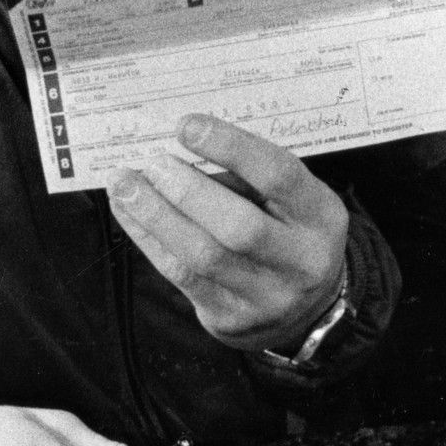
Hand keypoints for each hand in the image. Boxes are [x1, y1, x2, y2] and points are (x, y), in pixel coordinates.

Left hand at [109, 113, 348, 352]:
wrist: (307, 308)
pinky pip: (182, 277)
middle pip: (239, 227)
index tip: (187, 126)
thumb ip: (250, 176)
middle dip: (188, 192)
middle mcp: (301, 261)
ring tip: (125, 186)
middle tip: (153, 164)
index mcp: (320, 216)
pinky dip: (149, 240)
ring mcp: (267, 297)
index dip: (231, 148)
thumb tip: (182, 144)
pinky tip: (128, 214)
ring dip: (156, 216)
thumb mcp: (292, 200)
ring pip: (203, 256)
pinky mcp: (230, 319)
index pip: (278, 176)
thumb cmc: (289, 232)